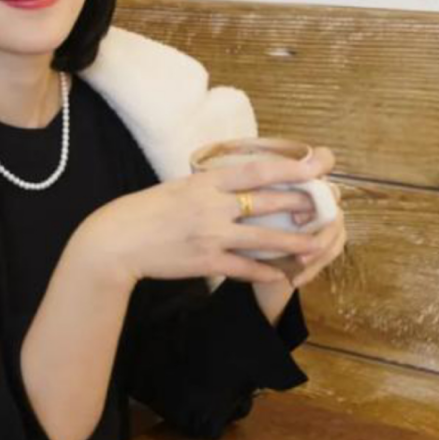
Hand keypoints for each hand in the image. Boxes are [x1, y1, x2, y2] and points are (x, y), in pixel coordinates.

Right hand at [77, 149, 339, 286]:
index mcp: (205, 183)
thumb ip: (208, 187)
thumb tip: (234, 184)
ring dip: (296, 243)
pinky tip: (282, 275)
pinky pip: (246, 268)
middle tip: (322, 206)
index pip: (258, 170)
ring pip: (266, 239)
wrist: (117, 241)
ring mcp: (212, 235)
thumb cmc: (143, 211)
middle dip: (301, 204)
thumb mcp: (177, 187)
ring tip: (316, 244)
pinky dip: (266, 272)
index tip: (318, 164)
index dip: (292, 167)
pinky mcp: (207, 262)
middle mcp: (213, 206)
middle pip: (270, 202)